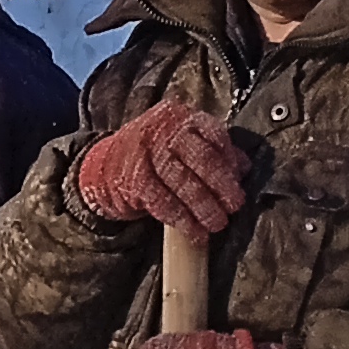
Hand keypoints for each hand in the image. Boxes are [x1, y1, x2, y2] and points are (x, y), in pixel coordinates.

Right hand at [73, 99, 247, 233]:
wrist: (104, 167)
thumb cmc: (154, 157)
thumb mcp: (181, 145)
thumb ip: (212, 150)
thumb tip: (244, 166)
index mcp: (181, 117)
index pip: (214, 135)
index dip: (230, 161)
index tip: (240, 182)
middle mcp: (163, 129)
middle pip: (201, 157)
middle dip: (221, 185)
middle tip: (235, 206)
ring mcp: (146, 152)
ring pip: (183, 181)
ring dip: (203, 207)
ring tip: (216, 224)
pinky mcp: (133, 177)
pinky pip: (163, 201)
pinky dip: (180, 218)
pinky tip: (193, 231)